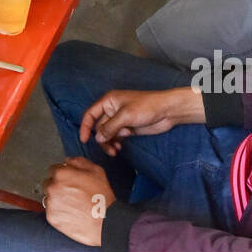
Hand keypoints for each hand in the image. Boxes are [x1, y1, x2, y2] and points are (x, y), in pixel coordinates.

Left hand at [43, 157, 114, 246]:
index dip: (62, 174)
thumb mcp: (96, 171)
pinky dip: (58, 211)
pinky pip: (51, 211)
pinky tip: (71, 212)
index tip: (68, 180)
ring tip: (73, 204)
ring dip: (57, 199)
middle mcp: (52, 187)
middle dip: (57, 186)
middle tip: (72, 193)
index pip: (53, 170)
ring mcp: (51, 203)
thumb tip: (67, 161)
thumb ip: (78, 162)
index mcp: (61, 173)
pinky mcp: (51, 217)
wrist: (104, 222)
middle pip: (49, 183)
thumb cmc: (101, 197)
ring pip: (49, 198)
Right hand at [79, 88, 199, 154]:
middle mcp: (112, 110)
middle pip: (99, 127)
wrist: (167, 111)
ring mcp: (120, 119)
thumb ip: (110, 127)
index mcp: (109, 101)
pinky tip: (120, 147)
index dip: (85, 126)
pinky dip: (116, 143)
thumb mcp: (126, 116)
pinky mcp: (128, 127)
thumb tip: (97, 138)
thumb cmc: (147, 106)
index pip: (90, 114)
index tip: (84, 140)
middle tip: (109, 149)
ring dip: (109, 142)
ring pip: (107, 133)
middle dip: (102, 139)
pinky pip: (116, 137)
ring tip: (115, 150)